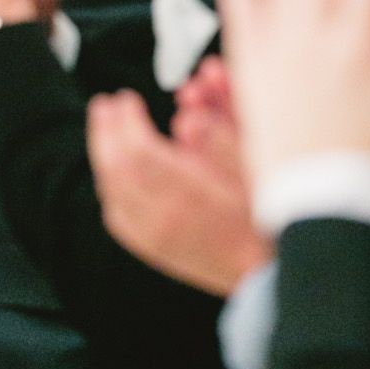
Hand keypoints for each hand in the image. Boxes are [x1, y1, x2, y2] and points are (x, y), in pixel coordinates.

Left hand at [87, 88, 268, 295]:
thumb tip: (186, 120)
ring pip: (112, 191)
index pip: (139, 152)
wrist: (265, 269)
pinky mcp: (153, 250)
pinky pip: (117, 216)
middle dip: (106, 131)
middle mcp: (165, 217)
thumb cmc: (266, 215)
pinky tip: (111, 173)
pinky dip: (110, 186)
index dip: (127, 120)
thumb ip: (220, 139)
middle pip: (117, 169)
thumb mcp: (254, 167)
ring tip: (104, 131)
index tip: (127, 99)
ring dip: (103, 155)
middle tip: (105, 106)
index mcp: (190, 194)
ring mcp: (154, 237)